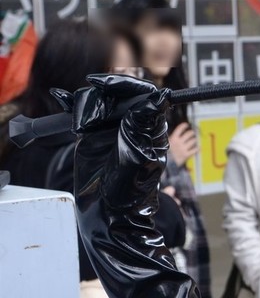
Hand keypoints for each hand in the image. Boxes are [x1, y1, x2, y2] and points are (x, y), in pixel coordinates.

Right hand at [72, 73, 169, 209]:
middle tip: (90, 114)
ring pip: (98, 100)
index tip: (101, 84)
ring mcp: (111, 128)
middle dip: (102, 95)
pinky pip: (83, 114)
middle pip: (117, 93)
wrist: (108, 213)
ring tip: (81, 126)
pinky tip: (62, 99)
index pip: (141, 93)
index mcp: (149, 125)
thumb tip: (159, 97)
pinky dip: (72, 105)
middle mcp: (131, 123)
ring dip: (86, 104)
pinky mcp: (91, 136)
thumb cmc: (130, 190)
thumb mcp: (138, 154)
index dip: (123, 84)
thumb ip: (142, 124)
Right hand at [168, 121, 197, 167]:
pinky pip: (195, 150)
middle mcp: (179, 142)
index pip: (180, 129)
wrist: (165, 164)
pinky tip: (197, 148)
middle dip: (191, 133)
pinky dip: (197, 148)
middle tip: (192, 133)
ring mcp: (183, 149)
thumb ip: (171, 139)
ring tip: (194, 140)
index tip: (186, 125)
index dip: (184, 126)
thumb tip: (176, 134)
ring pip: (193, 141)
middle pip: (189, 134)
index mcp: (173, 138)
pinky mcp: (186, 155)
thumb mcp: (165, 144)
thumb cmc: (164, 154)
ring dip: (194, 140)